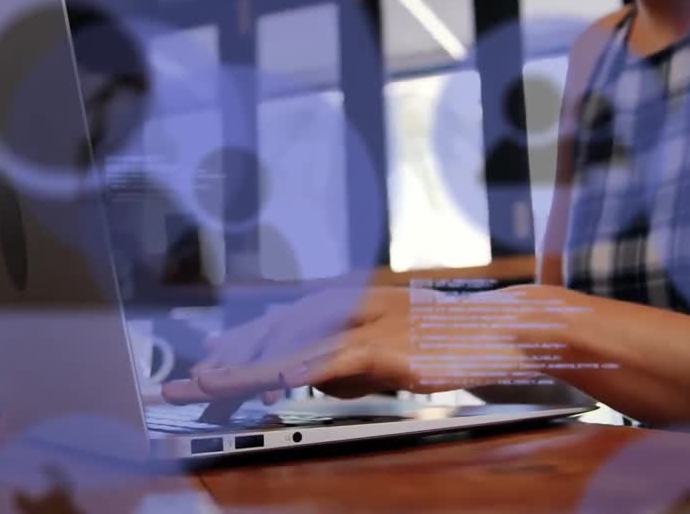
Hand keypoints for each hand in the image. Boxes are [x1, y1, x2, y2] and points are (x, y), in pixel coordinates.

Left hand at [161, 285, 563, 405]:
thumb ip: (348, 362)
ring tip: (207, 385)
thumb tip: (308, 378)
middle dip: (228, 355)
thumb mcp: (389, 354)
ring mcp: (369, 322)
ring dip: (247, 366)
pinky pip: (333, 359)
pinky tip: (272, 384)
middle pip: (276, 329)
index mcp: (352, 304)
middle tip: (185, 381)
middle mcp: (353, 305)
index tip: (206, 363)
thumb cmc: (450, 343)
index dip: (241, 343)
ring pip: (293, 343)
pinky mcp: (388, 345)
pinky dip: (300, 370)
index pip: (283, 322)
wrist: (504, 331)